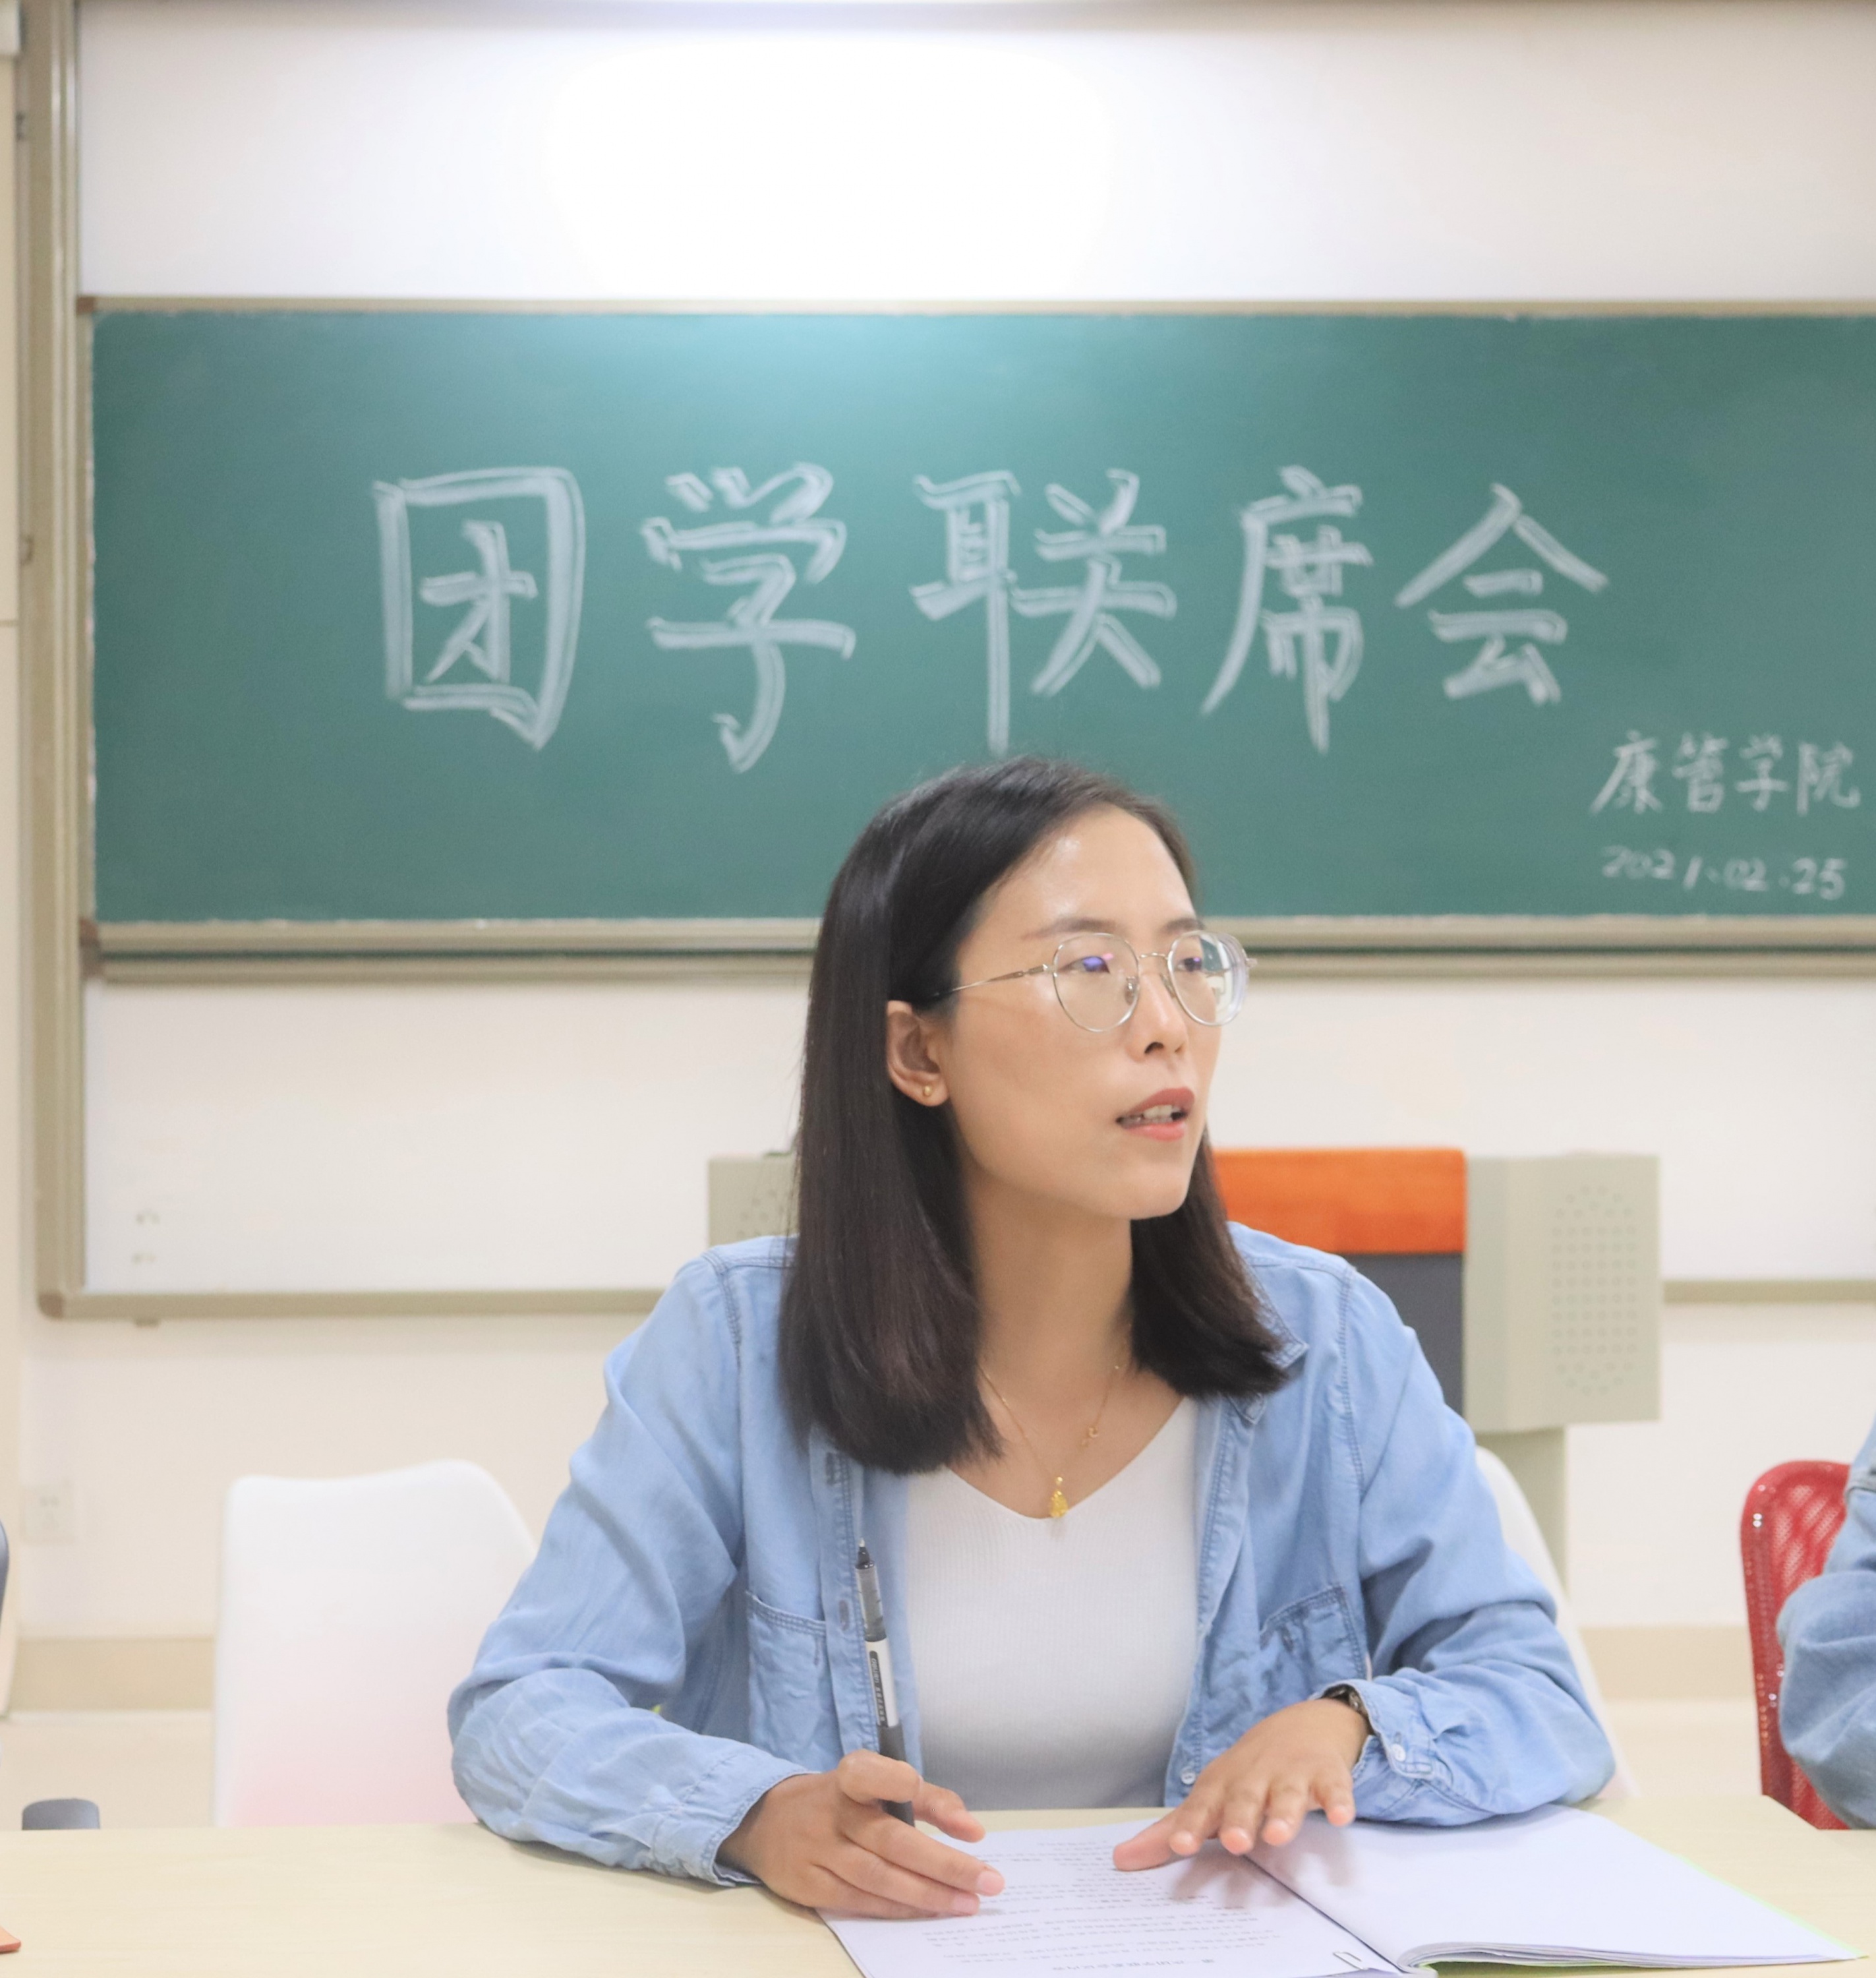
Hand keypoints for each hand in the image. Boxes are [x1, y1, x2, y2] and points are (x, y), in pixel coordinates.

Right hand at [720, 1749, 1004, 1918]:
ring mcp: (818, 1851)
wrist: (765, 1822)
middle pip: (892, 1840)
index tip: (933, 1797)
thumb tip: (972, 1831)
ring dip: (927, 1894)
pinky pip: (860, 1900)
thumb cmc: (839, 1800)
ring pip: (878, 1877)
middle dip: (944, 1864)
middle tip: (988, 1880)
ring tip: (967, 1904)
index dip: (897, 1782)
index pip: (872, 1774)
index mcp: (850, 1777)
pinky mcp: (808, 1885)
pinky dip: (895, 1908)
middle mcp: (834, 1812)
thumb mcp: (875, 1782)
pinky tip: (926, 1912)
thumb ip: (928, 1798)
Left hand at [1113, 1696, 1367, 1869]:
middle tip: (1233, 1842)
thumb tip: (1120, 1860)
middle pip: (1244, 1798)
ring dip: (1283, 1813)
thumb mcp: (1209, 1797)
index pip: (1202, 1805)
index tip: (1179, 1845)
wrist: (1301, 1724)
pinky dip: (1339, 1799)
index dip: (1190, 1824)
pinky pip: (1334, 1787)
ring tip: (1278, 1835)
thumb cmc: (1246, 1773)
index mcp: (1222, 1784)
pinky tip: (1342, 1816)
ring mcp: (1291, 1774)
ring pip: (1286, 1794)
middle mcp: (1254, 1777)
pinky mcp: (1327, 1775)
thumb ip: (1171, 1831)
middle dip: (1238, 1819)